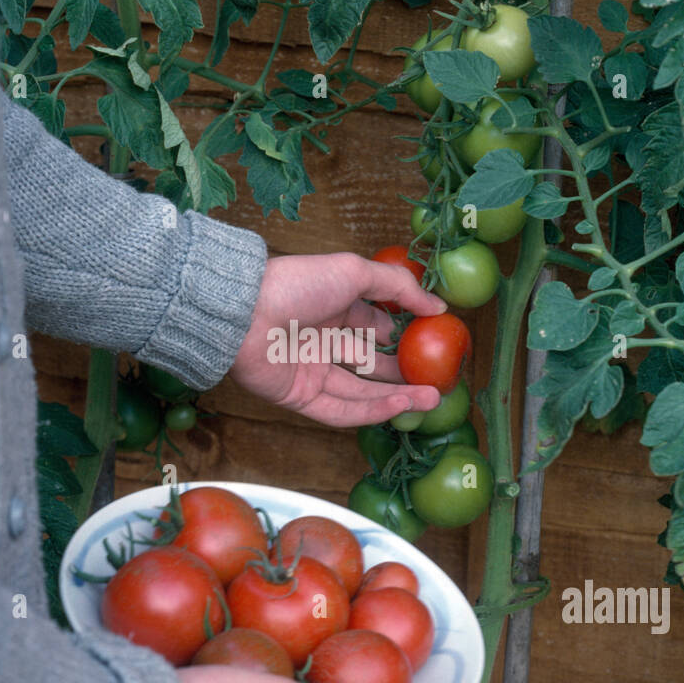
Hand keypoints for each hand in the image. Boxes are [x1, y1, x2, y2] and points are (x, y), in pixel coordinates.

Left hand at [230, 252, 446, 425]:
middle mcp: (323, 341)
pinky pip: (339, 409)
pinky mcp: (299, 397)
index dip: (403, 338)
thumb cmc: (298, 284)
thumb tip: (438, 306)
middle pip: (371, 365)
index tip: (433, 346)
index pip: (375, 328)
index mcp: (333, 308)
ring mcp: (311, 371)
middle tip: (438, 382)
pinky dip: (370, 410)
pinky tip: (399, 406)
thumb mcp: (355, 272)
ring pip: (360, 391)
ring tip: (431, 399)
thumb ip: (398, 287)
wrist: (244, 312)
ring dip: (397, 397)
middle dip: (405, 374)